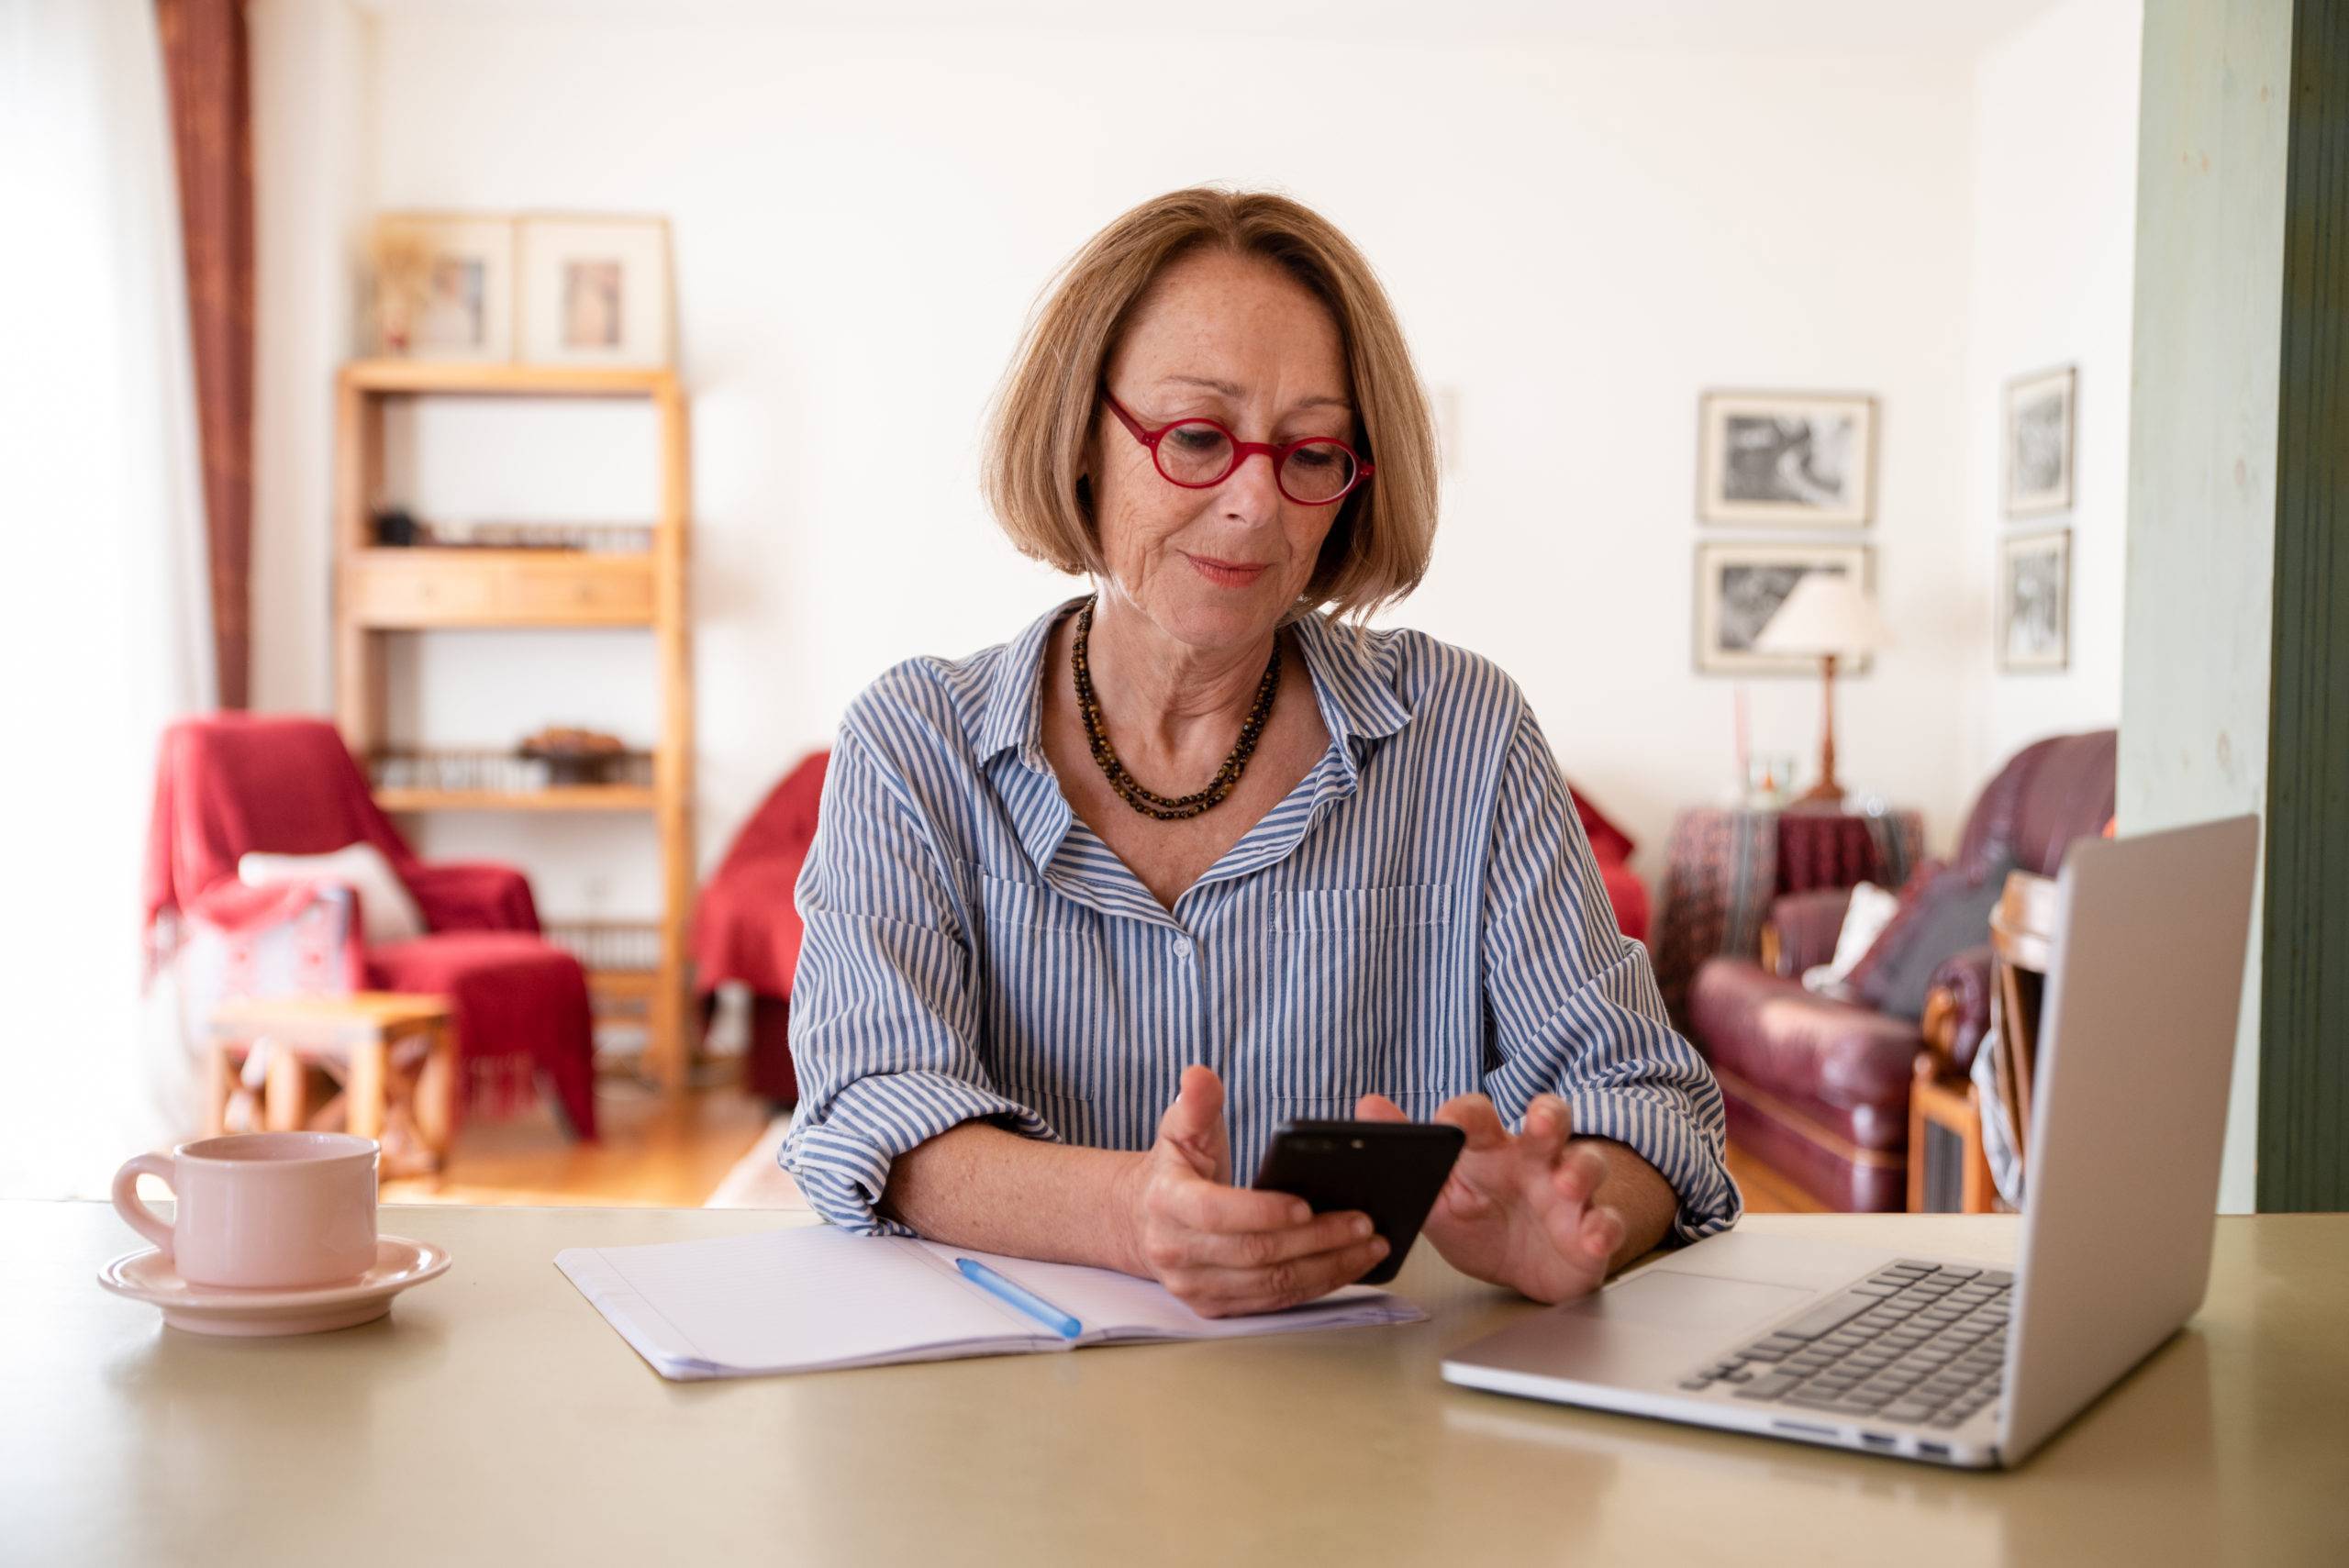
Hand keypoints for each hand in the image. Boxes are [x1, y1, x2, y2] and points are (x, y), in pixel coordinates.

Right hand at [1119, 1065, 1388, 1318]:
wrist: (1141, 1222)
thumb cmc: (1174, 1170)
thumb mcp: (1180, 1129)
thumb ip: (1196, 1104)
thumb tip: (1200, 1076)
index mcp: (1167, 1203)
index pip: (1216, 1214)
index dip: (1262, 1211)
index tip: (1307, 1204)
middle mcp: (1176, 1253)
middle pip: (1255, 1254)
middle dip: (1315, 1240)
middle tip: (1363, 1221)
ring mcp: (1195, 1288)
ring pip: (1271, 1285)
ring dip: (1327, 1268)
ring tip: (1370, 1245)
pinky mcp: (1215, 1308)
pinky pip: (1274, 1303)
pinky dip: (1317, 1286)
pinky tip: (1349, 1266)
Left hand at [1354, 1091, 1623, 1303]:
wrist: (1522, 1269)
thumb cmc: (1482, 1221)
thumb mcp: (1437, 1192)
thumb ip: (1408, 1152)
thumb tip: (1368, 1106)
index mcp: (1491, 1150)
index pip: (1480, 1117)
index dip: (1468, 1115)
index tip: (1452, 1122)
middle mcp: (1534, 1162)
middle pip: (1551, 1120)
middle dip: (1549, 1115)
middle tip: (1539, 1121)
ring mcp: (1569, 1194)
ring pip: (1587, 1163)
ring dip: (1580, 1169)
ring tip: (1566, 1184)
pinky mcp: (1592, 1232)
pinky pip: (1606, 1223)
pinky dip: (1603, 1228)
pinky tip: (1592, 1235)